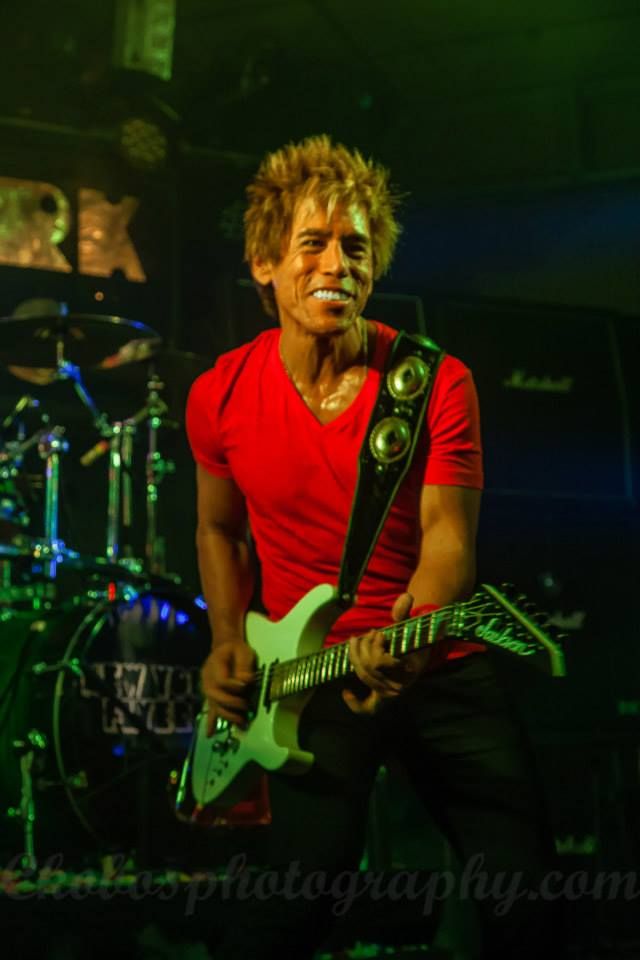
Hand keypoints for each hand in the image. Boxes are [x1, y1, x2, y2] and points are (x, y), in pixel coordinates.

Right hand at [201, 641, 256, 734]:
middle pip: (215, 696)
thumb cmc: (236, 650)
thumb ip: (244, 666)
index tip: (245, 686)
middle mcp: (208, 680)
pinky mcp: (211, 697)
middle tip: (245, 706)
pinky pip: (210, 710)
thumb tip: (245, 682)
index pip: (221, 681)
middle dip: (231, 704)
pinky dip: (210, 723)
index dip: (233, 686)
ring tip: (241, 722)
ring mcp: (208, 690)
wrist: (225, 648)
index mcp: (214, 665)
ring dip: (227, 716)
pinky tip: (210, 735)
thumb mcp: (243, 651)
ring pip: (214, 706)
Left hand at [343, 592, 427, 715]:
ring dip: (357, 657)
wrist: (421, 650)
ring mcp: (390, 692)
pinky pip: (368, 708)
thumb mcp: (411, 620)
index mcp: (409, 667)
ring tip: (359, 641)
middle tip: (369, 633)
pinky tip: (346, 692)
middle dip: (364, 647)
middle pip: (368, 669)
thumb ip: (406, 610)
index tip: (379, 633)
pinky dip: (355, 703)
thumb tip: (405, 597)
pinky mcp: (382, 697)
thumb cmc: (414, 635)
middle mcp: (400, 684)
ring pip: (363, 676)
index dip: (375, 647)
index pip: (380, 663)